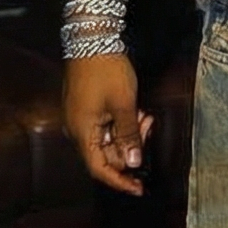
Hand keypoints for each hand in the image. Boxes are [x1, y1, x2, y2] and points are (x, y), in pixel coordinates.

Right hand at [64, 53, 153, 195]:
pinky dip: (122, 123)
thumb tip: (134, 163)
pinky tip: (137, 111)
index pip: (100, 169)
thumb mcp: (124, 105)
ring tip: (146, 116)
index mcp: (83, 132)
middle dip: (131, 147)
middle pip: (106, 154)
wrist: (91, 39)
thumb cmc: (106, 71)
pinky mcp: (86, 108)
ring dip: (130, 133)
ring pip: (108, 139)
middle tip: (149, 128)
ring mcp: (80, 118)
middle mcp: (77, 129)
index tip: (139, 188)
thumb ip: (129, 136)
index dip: (120, 181)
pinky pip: (105, 126)